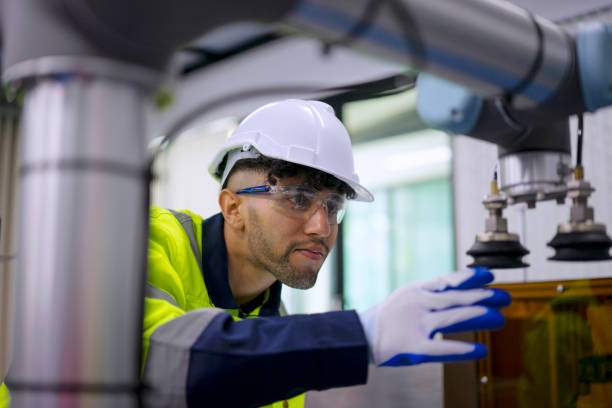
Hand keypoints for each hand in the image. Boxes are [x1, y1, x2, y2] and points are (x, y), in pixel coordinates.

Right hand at [358, 267, 509, 365]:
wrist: (362, 336)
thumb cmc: (388, 318)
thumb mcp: (408, 296)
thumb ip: (432, 292)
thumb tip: (459, 287)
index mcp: (416, 291)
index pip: (447, 280)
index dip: (469, 277)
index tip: (490, 275)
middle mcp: (417, 304)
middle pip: (455, 298)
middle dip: (482, 297)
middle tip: (505, 297)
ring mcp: (416, 325)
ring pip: (451, 318)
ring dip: (477, 316)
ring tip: (497, 317)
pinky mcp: (414, 347)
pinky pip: (441, 348)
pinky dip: (461, 350)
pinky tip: (479, 350)